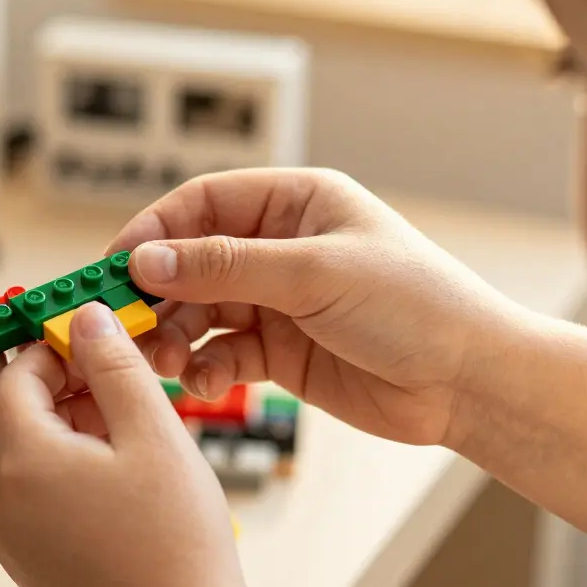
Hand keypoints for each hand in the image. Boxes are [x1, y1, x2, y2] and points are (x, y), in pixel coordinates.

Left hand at [0, 302, 256, 586]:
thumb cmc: (175, 546)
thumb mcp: (153, 433)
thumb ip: (114, 365)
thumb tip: (86, 317)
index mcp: (22, 461)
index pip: (15, 375)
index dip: (55, 346)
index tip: (94, 333)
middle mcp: (0, 499)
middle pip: (18, 413)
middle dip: (67, 385)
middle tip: (121, 375)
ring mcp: (11, 533)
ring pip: (30, 450)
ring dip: (72, 424)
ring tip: (131, 426)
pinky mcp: (30, 557)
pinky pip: (38, 489)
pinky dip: (70, 465)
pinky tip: (119, 469)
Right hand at [109, 167, 526, 446]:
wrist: (469, 383)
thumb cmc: (415, 306)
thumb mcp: (314, 273)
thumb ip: (225, 266)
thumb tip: (147, 261)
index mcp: (294, 203)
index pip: (202, 204)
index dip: (154, 232)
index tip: (116, 268)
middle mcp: (280, 247)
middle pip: (191, 261)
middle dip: (158, 294)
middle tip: (129, 326)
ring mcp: (277, 301)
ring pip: (200, 311)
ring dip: (175, 335)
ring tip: (166, 360)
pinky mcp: (280, 351)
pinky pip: (221, 353)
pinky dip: (204, 367)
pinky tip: (203, 382)